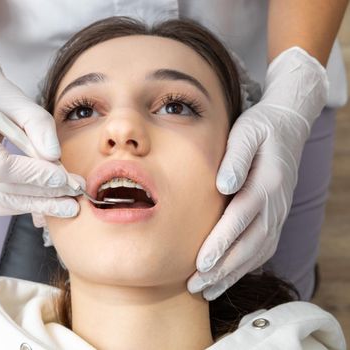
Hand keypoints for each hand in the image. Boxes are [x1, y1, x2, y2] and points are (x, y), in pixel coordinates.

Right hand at [0, 34, 82, 216]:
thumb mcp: (19, 98)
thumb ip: (39, 125)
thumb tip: (54, 156)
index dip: (33, 176)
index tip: (63, 178)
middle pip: (2, 190)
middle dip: (43, 195)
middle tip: (75, 195)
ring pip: (1, 203)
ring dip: (38, 205)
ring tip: (68, 204)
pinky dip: (25, 204)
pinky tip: (49, 202)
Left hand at [187, 47, 328, 299]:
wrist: (287, 128)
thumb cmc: (259, 130)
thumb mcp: (246, 132)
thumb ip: (235, 157)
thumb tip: (224, 184)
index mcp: (266, 183)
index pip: (241, 218)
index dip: (222, 242)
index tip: (201, 262)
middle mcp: (275, 205)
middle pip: (249, 244)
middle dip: (222, 268)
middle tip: (195, 287)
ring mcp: (278, 215)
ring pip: (257, 253)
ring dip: (231, 275)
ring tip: (204, 291)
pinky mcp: (275, 220)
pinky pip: (262, 250)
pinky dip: (243, 268)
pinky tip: (223, 280)